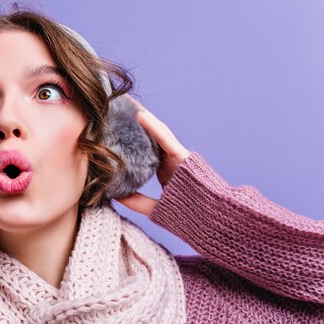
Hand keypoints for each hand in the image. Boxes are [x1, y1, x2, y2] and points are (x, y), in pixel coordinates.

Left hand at [116, 97, 190, 215]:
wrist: (211, 220)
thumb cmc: (188, 216)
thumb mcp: (155, 208)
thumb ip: (137, 201)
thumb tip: (114, 195)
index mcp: (164, 169)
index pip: (143, 148)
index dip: (129, 137)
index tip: (112, 128)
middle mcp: (170, 159)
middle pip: (149, 136)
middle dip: (134, 122)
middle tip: (116, 108)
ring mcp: (177, 156)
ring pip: (157, 132)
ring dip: (143, 117)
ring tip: (126, 103)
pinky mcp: (183, 156)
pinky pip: (166, 139)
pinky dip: (153, 127)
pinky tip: (140, 115)